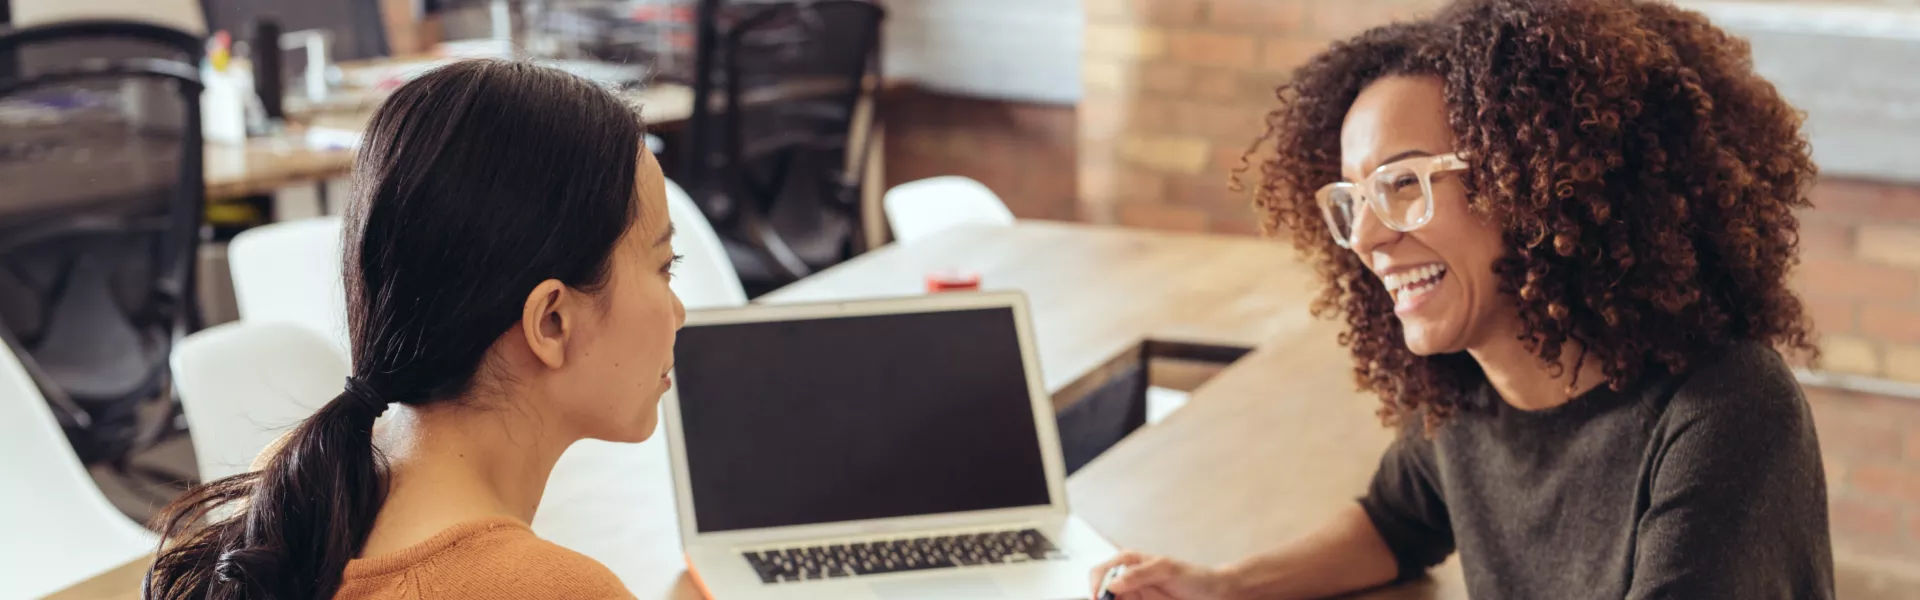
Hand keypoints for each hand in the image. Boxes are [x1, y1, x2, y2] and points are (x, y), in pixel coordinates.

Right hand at [1088, 551, 1233, 599]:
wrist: (1215, 594)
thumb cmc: (1194, 576)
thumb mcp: (1167, 569)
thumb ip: (1140, 573)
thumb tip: (1113, 582)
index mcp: (1129, 562)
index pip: (1101, 572)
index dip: (1096, 585)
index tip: (1099, 598)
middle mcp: (1128, 579)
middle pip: (1102, 592)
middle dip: (1101, 599)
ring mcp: (1135, 595)